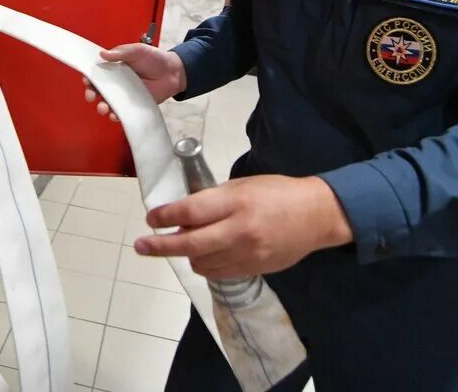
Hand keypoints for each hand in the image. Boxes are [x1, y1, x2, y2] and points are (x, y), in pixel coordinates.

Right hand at [84, 44, 187, 119]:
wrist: (172, 72)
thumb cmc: (154, 59)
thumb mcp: (137, 50)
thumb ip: (120, 53)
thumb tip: (102, 54)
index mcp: (114, 68)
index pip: (98, 73)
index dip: (90, 77)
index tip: (87, 79)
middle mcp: (117, 82)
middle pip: (99, 90)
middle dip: (92, 93)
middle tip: (91, 95)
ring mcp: (124, 95)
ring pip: (108, 103)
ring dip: (102, 107)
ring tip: (103, 108)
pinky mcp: (133, 105)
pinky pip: (121, 112)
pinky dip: (116, 115)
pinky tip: (115, 115)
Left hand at [132, 175, 352, 278]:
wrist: (317, 216)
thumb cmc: (278, 192)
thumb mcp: (243, 185)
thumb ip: (214, 200)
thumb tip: (184, 215)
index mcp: (236, 202)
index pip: (191, 211)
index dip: (166, 216)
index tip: (151, 218)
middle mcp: (239, 230)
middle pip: (190, 243)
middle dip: (160, 246)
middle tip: (141, 246)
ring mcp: (247, 254)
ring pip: (201, 262)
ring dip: (186, 254)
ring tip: (183, 243)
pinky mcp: (254, 270)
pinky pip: (218, 273)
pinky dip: (205, 264)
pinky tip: (204, 254)